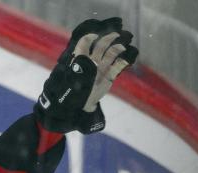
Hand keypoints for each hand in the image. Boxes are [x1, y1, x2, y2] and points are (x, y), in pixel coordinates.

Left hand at [35, 17, 137, 133]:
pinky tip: (130, 56)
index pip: (84, 43)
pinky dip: (124, 60)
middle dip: (109, 38)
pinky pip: (117, 66)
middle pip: (101, 45)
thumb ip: (77, 72)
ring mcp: (100, 70)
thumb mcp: (70, 86)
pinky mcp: (108, 78)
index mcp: (78, 61)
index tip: (97, 33)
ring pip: (111, 53)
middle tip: (119, 34)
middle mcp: (90, 63)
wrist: (71, 114)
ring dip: (118, 47)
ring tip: (125, 44)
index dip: (90, 36)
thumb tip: (84, 59)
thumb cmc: (66, 99)